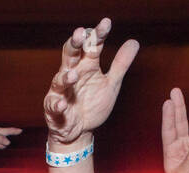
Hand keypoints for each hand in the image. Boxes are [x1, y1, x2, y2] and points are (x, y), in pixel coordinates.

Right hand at [44, 18, 139, 148]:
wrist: (79, 132)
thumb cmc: (92, 105)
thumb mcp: (111, 84)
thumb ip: (120, 64)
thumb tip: (134, 41)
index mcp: (86, 66)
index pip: (91, 46)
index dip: (97, 34)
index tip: (106, 24)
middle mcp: (72, 74)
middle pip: (70, 55)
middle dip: (74, 44)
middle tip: (80, 34)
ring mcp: (61, 91)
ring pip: (60, 80)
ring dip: (66, 77)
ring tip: (74, 75)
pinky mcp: (54, 109)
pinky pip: (54, 105)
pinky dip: (57, 104)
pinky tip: (62, 103)